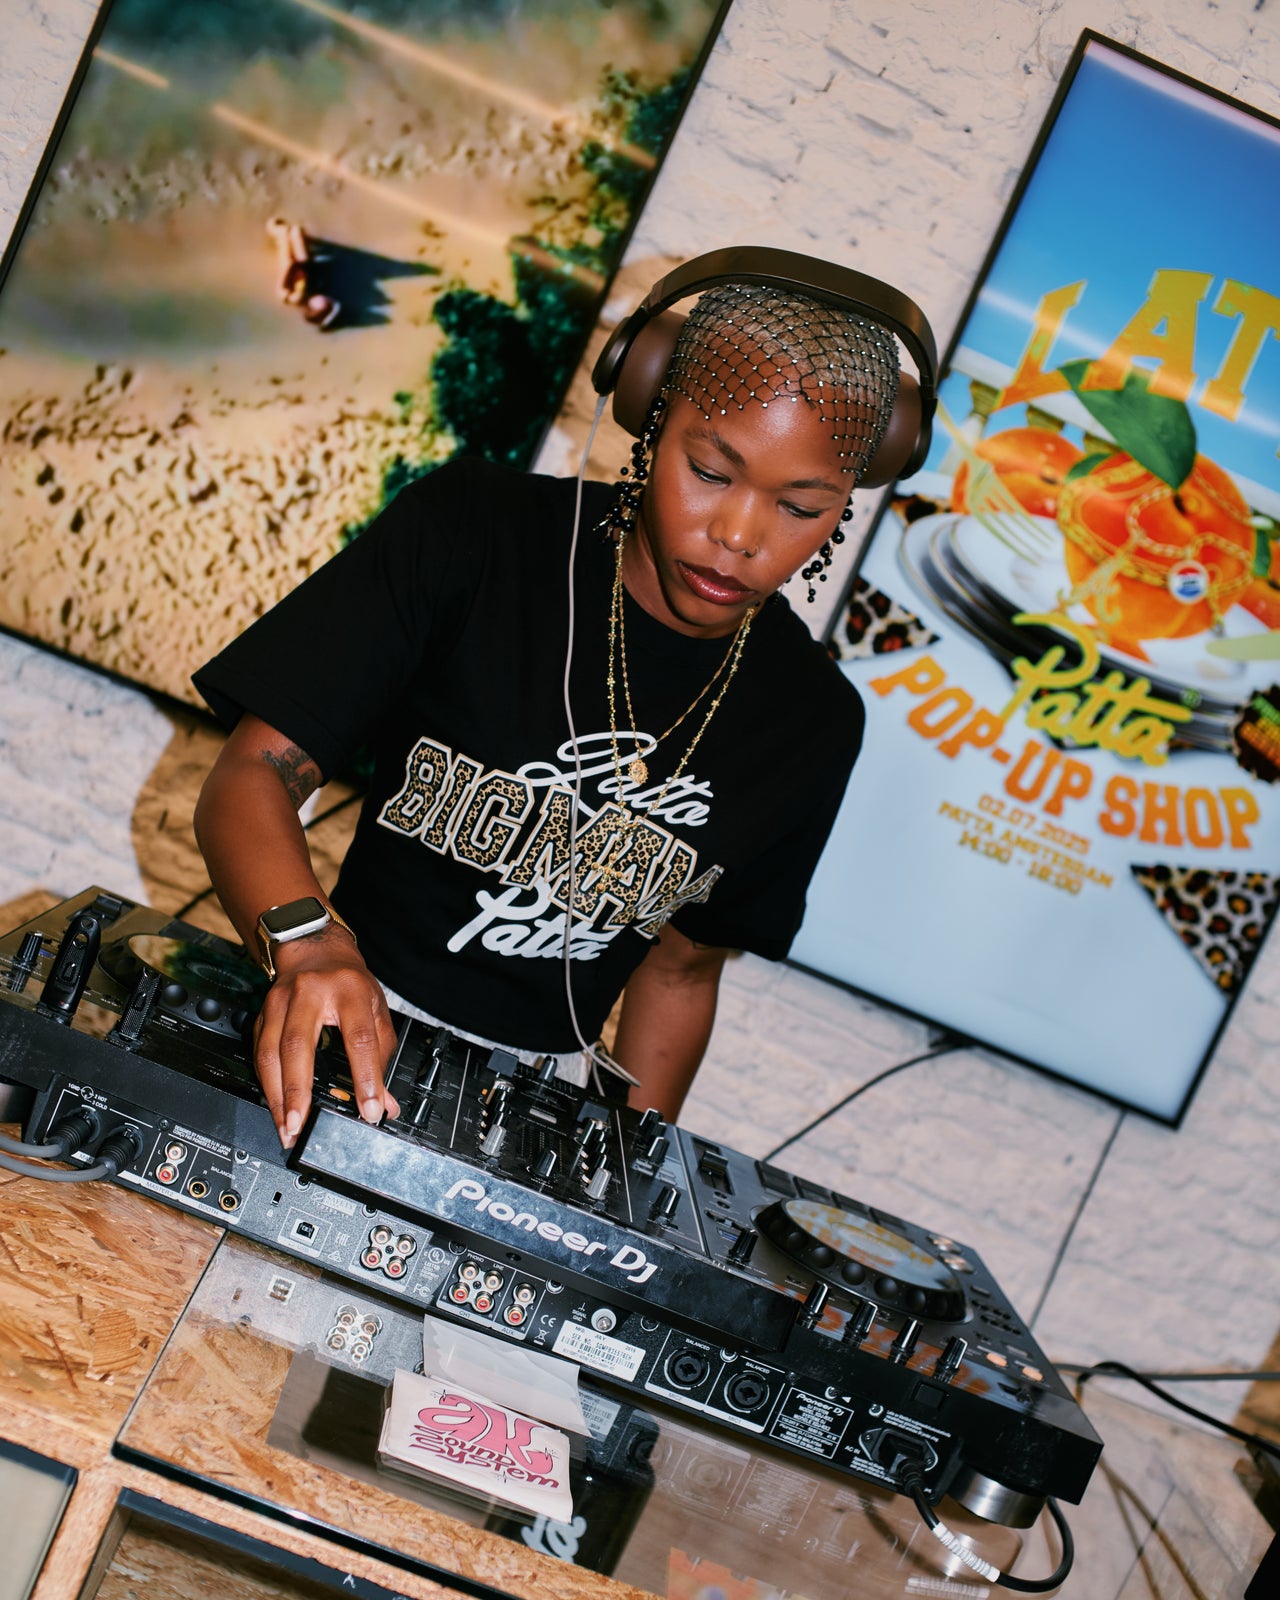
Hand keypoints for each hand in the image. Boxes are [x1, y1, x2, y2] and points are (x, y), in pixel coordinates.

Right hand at [252, 928, 399, 1147]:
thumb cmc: (348, 982)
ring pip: (269, 1051)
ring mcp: (280, 1002)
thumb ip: (381, 1056)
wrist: (314, 950)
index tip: (369, 1109)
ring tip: (286, 1126)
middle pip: (298, 1044)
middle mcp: (310, 993)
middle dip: (297, 1091)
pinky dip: (266, 1083)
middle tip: (301, 1126)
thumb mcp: (376, 1009)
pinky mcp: (262, 1014)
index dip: (365, 1077)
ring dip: (276, 1095)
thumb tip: (384, 1102)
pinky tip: (274, 1105)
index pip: (359, 1038)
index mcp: (349, 990)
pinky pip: (258, 1053)